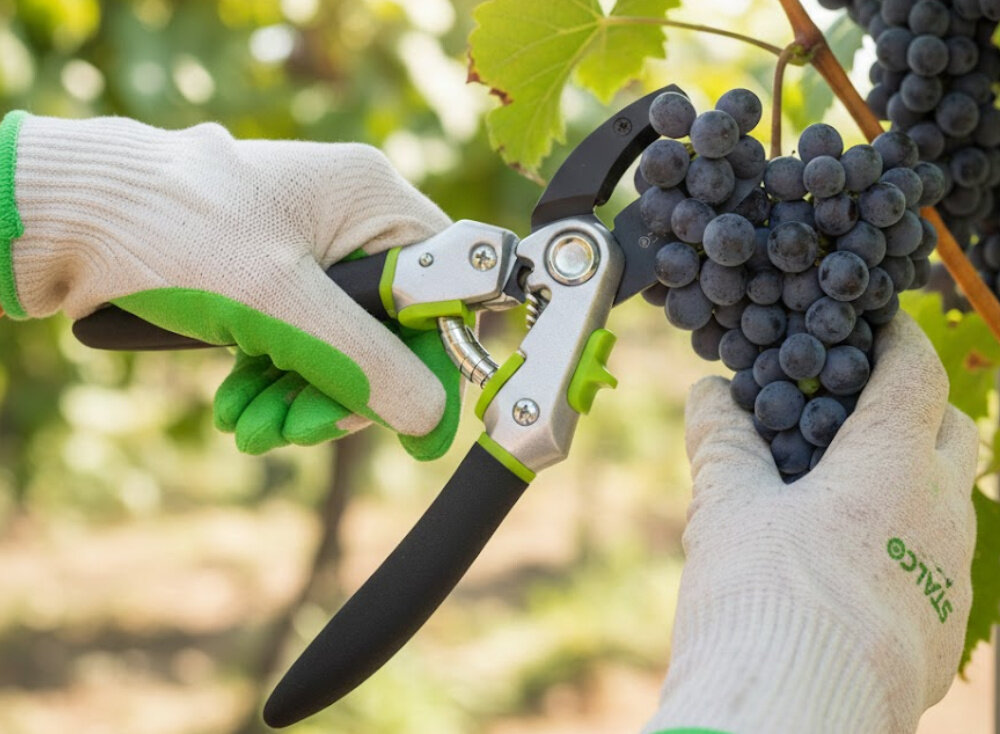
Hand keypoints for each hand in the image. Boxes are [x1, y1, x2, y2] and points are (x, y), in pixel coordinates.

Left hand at [0, 112, 458, 458]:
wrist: (59, 217)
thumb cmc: (170, 227)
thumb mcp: (281, 303)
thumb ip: (365, 361)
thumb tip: (428, 417)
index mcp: (369, 198)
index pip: (440, 287)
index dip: (433, 357)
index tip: (417, 419)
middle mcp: (343, 219)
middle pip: (384, 326)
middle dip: (345, 390)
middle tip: (304, 433)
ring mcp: (299, 247)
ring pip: (334, 341)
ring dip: (300, 396)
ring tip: (253, 430)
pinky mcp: (260, 274)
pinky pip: (292, 339)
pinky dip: (271, 380)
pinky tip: (238, 411)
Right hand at [643, 313, 977, 733]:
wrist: (792, 714)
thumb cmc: (763, 600)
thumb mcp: (729, 508)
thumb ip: (724, 443)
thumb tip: (709, 395)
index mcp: (892, 466)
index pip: (915, 374)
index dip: (898, 339)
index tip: (880, 326)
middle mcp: (940, 513)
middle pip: (955, 431)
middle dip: (919, 407)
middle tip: (863, 409)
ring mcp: (952, 576)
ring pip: (949, 503)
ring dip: (911, 481)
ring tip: (848, 494)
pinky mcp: (946, 630)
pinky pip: (939, 567)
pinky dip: (906, 545)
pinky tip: (853, 569)